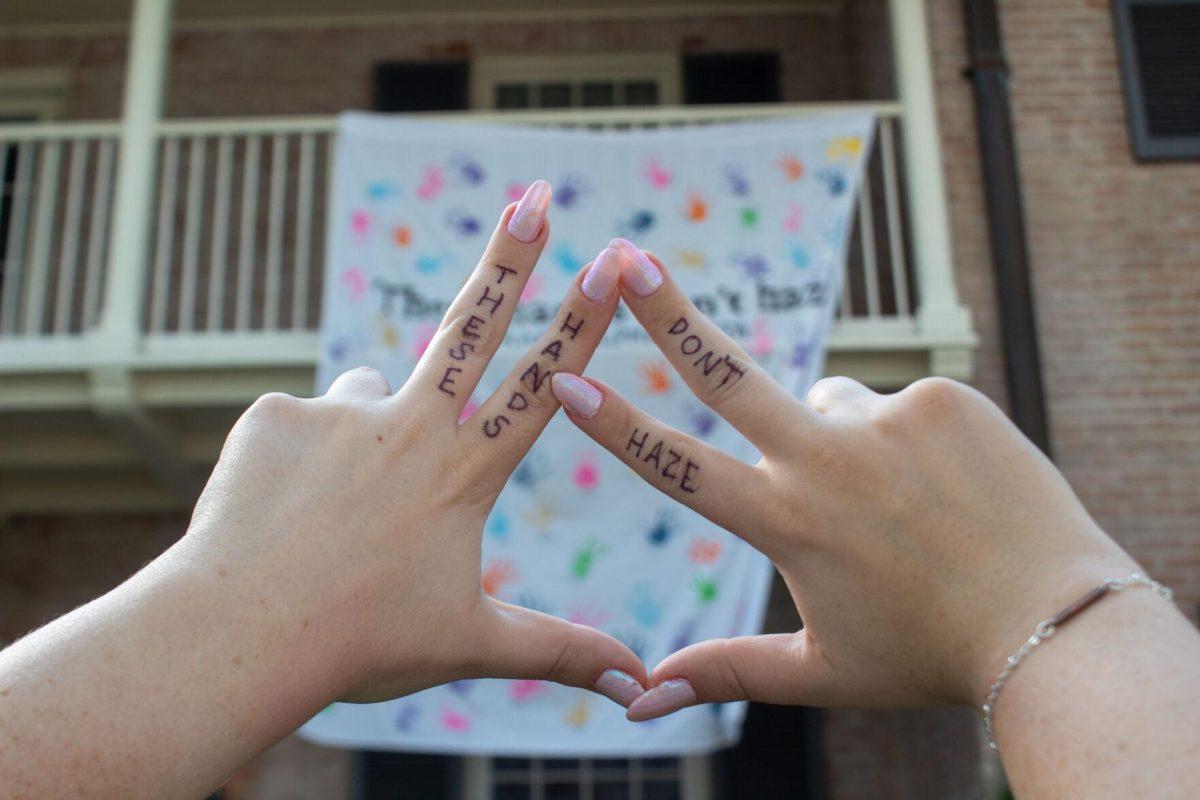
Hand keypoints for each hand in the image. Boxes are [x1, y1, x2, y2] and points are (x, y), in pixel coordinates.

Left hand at [179, 186, 646, 707]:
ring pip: (368, 397)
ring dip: (368, 431)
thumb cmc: (361, 641)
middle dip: (513, 254)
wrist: (240, 637)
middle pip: (470, 324)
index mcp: (462, 473)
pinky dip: (298, 460)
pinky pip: (298, 424)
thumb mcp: (472, 642)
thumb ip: (561, 653)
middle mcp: (408, 427)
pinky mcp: (274, 415)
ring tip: (337, 510)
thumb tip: (640, 688)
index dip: (583, 322)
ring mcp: (338, 414)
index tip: (613, 264)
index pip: (541, 385)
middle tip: (538, 195)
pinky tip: (280, 513)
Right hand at [551, 240, 1137, 719]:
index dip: (614, 426)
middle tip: (623, 256)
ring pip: (830, 404)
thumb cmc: (930, 654)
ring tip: (897, 503)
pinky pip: (897, 405)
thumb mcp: (821, 669)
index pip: (680, 466)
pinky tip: (944, 484)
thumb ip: (724, 672)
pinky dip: (904, 437)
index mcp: (789, 522)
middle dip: (666, 312)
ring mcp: (888, 420)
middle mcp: (828, 460)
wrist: (1056, 624)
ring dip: (838, 438)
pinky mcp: (941, 397)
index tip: (564, 378)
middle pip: (728, 372)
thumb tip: (634, 706)